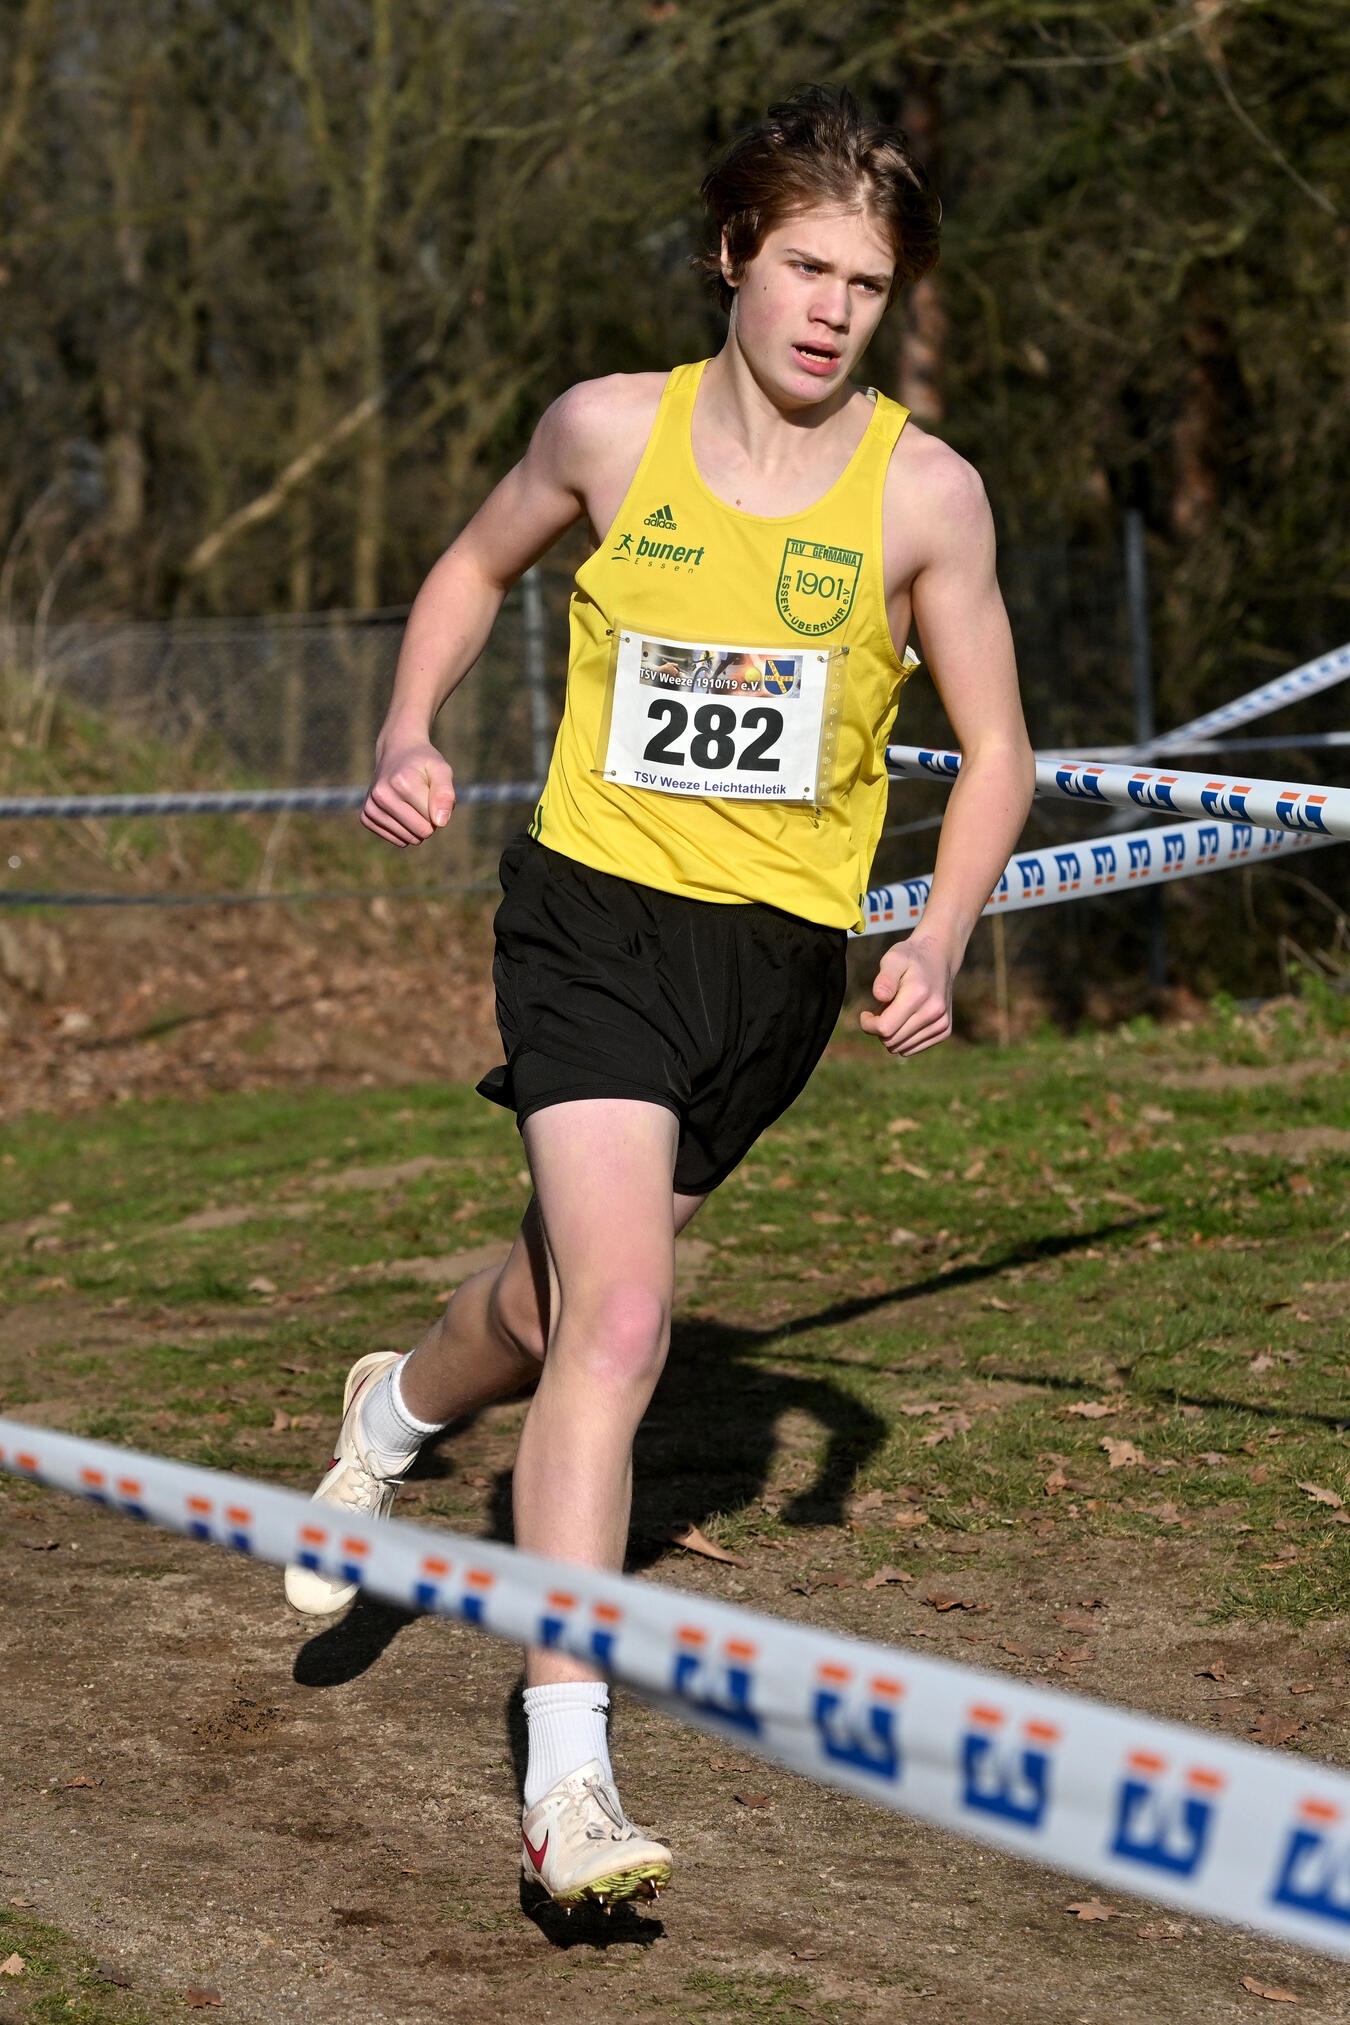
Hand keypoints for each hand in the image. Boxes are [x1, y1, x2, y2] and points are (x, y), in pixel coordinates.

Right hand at [361, 739, 454, 847]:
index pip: (432, 820)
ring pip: (409, 839)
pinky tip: (401, 810)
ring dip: (417, 826)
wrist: (396, 752)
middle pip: (421, 832)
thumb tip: (440, 822)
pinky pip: (396, 840)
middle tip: (423, 799)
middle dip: (429, 820)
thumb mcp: (441, 770)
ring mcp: (371, 807)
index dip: (437, 809)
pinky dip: (404, 830)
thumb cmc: (423, 763)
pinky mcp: (366, 816)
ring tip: (411, 803)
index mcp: (402, 782)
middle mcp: (382, 795)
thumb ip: (445, 794)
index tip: (430, 791)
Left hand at [859, 935, 953, 1056]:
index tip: (866, 1014)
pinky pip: (912, 1049)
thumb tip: (880, 996)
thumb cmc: (910, 958)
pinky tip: (906, 1020)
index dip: (868, 1025)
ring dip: (892, 1034)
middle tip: (881, 1010)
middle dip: (879, 1029)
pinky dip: (903, 1038)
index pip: (885, 1028)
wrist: (939, 958)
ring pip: (901, 1048)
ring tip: (896, 1012)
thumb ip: (885, 978)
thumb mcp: (893, 958)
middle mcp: (933, 1012)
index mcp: (918, 995)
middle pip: (891, 1041)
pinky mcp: (944, 1030)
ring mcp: (941, 1023)